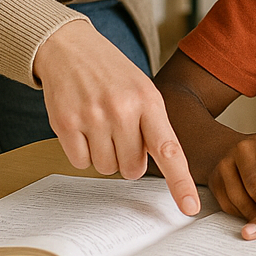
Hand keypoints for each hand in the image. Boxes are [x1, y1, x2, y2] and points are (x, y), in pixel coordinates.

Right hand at [34, 19, 199, 215]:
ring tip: (100, 125)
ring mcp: (92, 116)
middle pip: (132, 169)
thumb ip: (153, 126)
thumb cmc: (113, 74)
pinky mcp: (65, 123)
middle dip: (129, 160)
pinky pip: (80, 162)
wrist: (70, 47)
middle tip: (121, 133)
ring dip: (105, 155)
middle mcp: (122, 109)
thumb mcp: (143, 90)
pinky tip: (82, 126)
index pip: (169, 149)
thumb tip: (160, 168)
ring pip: (106, 168)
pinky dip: (82, 152)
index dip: (180, 182)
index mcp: (149, 101)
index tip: (189, 207)